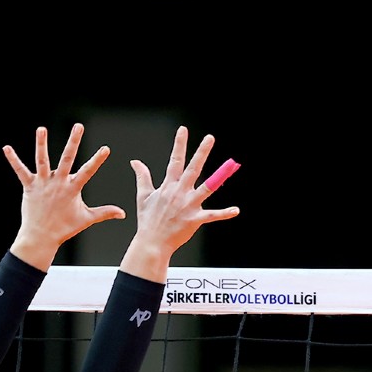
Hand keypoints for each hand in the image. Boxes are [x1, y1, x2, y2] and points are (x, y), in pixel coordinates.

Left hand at [2, 124, 125, 267]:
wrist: (41, 237)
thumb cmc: (64, 228)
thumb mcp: (86, 219)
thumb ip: (105, 212)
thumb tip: (123, 213)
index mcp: (72, 189)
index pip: (88, 171)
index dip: (97, 160)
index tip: (105, 148)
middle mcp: (58, 183)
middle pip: (67, 158)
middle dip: (74, 142)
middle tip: (78, 126)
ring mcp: (43, 184)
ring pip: (42, 160)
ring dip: (42, 144)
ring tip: (42, 129)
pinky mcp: (29, 187)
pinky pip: (20, 171)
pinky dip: (13, 160)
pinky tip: (6, 148)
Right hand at [125, 127, 240, 270]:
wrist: (151, 242)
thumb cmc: (148, 220)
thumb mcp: (143, 196)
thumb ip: (142, 176)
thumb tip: (135, 162)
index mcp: (168, 186)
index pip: (175, 160)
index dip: (179, 144)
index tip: (184, 130)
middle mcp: (179, 193)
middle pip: (192, 168)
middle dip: (201, 152)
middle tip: (210, 138)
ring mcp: (188, 206)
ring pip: (206, 188)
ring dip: (218, 176)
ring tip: (231, 165)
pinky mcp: (195, 219)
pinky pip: (212, 215)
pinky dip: (224, 213)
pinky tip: (236, 210)